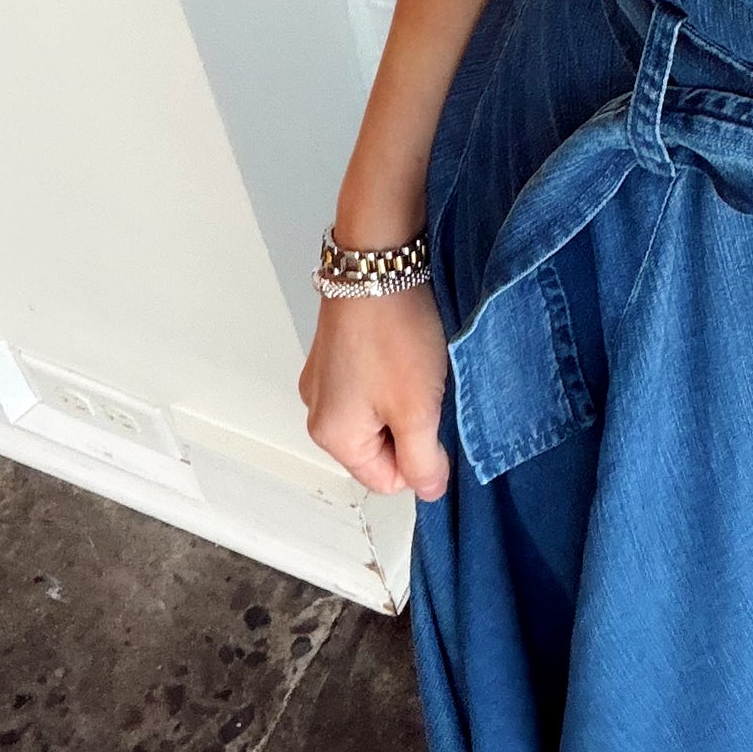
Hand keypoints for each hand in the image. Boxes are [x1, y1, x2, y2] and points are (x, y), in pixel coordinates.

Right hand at [298, 281, 452, 501]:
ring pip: (377, 413)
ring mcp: (324, 378)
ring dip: (403, 397)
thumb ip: (423, 462)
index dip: (419, 458)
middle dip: (409, 425)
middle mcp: (318, 410)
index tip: (434, 420)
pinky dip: (391, 373)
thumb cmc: (394, 335)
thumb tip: (429, 490)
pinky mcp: (335, 351)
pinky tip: (405, 348)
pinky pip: (369, 383)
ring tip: (417, 365)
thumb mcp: (418, 410)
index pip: (386, 480)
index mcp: (332, 435)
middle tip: (426, 389)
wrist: (377, 261)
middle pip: (379, 447)